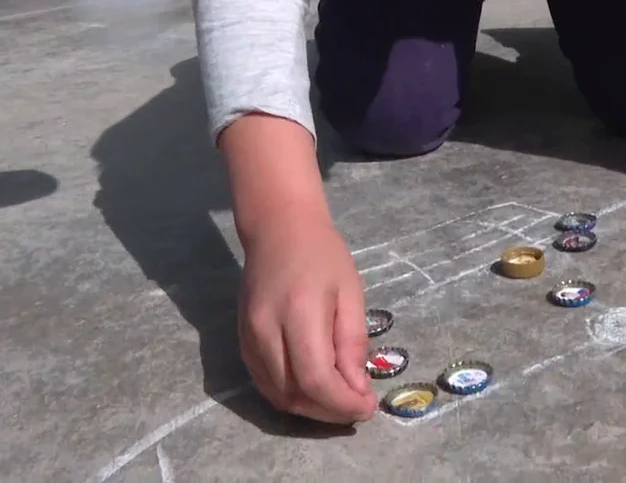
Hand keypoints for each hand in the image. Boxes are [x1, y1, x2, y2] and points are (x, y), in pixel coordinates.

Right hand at [238, 219, 377, 423]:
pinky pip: (264, 383)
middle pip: (294, 394)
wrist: (279, 229)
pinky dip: (291, 395)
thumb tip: (356, 390)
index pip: (317, 379)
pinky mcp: (242, 341)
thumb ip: (352, 344)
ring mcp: (248, 338)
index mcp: (299, 313)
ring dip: (311, 408)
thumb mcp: (351, 294)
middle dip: (329, 411)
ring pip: (277, 395)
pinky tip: (315, 390)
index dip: (343, 404)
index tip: (368, 408)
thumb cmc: (323, 255)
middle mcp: (266, 330)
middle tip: (358, 408)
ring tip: (339, 401)